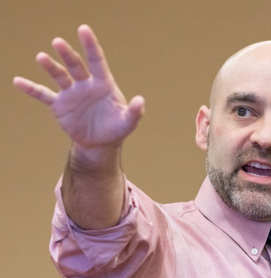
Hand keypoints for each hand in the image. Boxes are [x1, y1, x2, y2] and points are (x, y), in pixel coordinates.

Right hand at [13, 25, 144, 148]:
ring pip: (59, 76)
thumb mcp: (128, 122)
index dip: (91, 46)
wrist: (100, 142)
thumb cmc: (116, 128)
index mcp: (103, 84)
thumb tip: (140, 101)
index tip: (83, 29)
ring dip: (51, 67)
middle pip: (75, 65)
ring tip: (42, 57)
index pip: (97, 61)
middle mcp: (85, 84)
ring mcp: (71, 93)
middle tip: (58, 43)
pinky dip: (31, 89)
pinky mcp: (60, 105)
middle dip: (67, 54)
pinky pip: (43, 95)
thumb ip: (134, 112)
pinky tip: (18, 82)